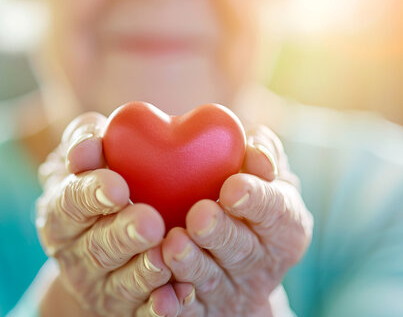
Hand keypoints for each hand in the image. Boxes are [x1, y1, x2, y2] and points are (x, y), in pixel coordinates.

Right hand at [37, 113, 185, 315]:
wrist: (106, 244)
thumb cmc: (102, 183)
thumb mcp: (89, 158)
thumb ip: (86, 140)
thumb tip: (87, 146)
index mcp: (61, 213)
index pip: (70, 203)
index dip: (91, 195)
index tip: (117, 186)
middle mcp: (76, 254)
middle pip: (98, 247)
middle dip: (122, 235)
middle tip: (150, 222)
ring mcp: (102, 286)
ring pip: (121, 283)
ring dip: (144, 272)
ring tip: (166, 256)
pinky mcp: (128, 310)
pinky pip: (144, 312)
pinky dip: (161, 306)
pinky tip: (180, 294)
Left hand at [161, 125, 313, 315]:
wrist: (231, 265)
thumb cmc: (245, 204)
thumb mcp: (264, 180)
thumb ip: (263, 157)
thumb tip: (255, 143)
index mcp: (284, 227)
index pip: (277, 212)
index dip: (257, 200)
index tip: (233, 186)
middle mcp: (260, 263)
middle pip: (242, 250)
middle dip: (221, 233)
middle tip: (199, 215)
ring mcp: (229, 290)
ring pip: (211, 280)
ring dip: (193, 264)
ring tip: (172, 244)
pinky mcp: (200, 310)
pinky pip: (186, 309)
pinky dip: (172, 302)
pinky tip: (159, 291)